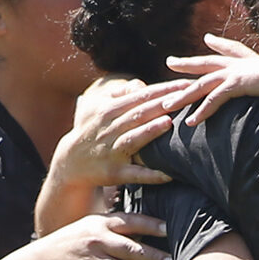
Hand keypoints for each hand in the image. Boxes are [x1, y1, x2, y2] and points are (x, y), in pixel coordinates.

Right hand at [31, 212, 175, 259]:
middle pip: (130, 249)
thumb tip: (148, 227)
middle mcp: (97, 242)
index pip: (130, 222)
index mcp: (101, 224)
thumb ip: (116, 226)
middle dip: (153, 256)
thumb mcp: (91, 225)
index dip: (150, 225)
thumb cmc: (73, 241)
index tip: (169, 229)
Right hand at [46, 77, 193, 190]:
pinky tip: (168, 175)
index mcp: (109, 109)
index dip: (164, 89)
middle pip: (139, 113)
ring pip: (133, 139)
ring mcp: (112, 151)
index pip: (141, 96)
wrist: (70, 162)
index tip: (187, 84)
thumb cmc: (92, 129)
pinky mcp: (114, 173)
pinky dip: (150, 175)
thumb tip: (142, 85)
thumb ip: (121, 93)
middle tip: (189, 97)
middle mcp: (110, 128)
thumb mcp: (98, 106)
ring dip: (150, 131)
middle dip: (163, 104)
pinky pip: (134, 174)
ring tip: (169, 123)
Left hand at [165, 34, 258, 124]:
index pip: (227, 49)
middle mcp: (236, 64)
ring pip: (201, 85)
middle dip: (186, 63)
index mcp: (246, 59)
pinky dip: (201, 111)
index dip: (217, 44)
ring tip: (168, 105)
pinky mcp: (236, 84)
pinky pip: (213, 100)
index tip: (208, 39)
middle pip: (204, 63)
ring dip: (183, 96)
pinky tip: (191, 122)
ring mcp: (234, 73)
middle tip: (170, 62)